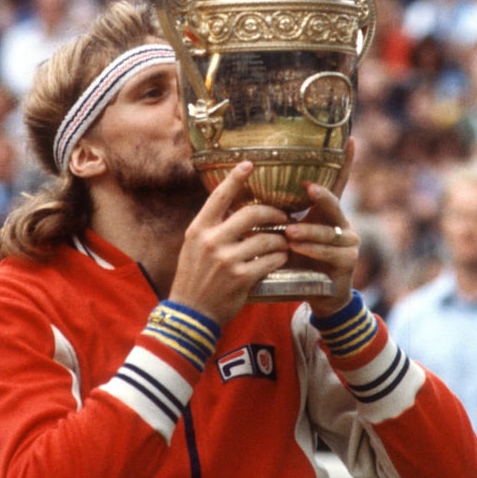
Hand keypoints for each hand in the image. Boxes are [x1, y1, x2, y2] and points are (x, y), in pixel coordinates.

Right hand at [169, 161, 288, 326]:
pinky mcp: (242, 278)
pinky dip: (279, 258)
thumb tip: (232, 209)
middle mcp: (211, 241)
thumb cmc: (194, 278)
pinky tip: (281, 259)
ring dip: (280, 240)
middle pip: (251, 213)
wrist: (192, 313)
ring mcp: (227, 260)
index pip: (218, 196)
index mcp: (198, 230)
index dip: (235, 178)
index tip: (249, 164)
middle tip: (283, 217)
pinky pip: (270, 261)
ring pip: (266, 239)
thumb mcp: (193, 247)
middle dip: (273, 213)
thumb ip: (211, 229)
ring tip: (284, 242)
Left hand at [283, 141, 358, 313]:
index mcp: (326, 212)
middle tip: (308, 187)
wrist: (316, 296)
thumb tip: (236, 197)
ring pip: (328, 231)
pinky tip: (297, 249)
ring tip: (289, 233)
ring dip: (308, 231)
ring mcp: (348, 242)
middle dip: (321, 195)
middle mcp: (341, 223)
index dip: (344, 162)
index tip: (349, 139)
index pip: (337, 182)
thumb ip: (272, 217)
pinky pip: (329, 252)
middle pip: (334, 203)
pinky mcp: (348, 261)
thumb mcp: (284, 237)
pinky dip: (312, 250)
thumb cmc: (296, 262)